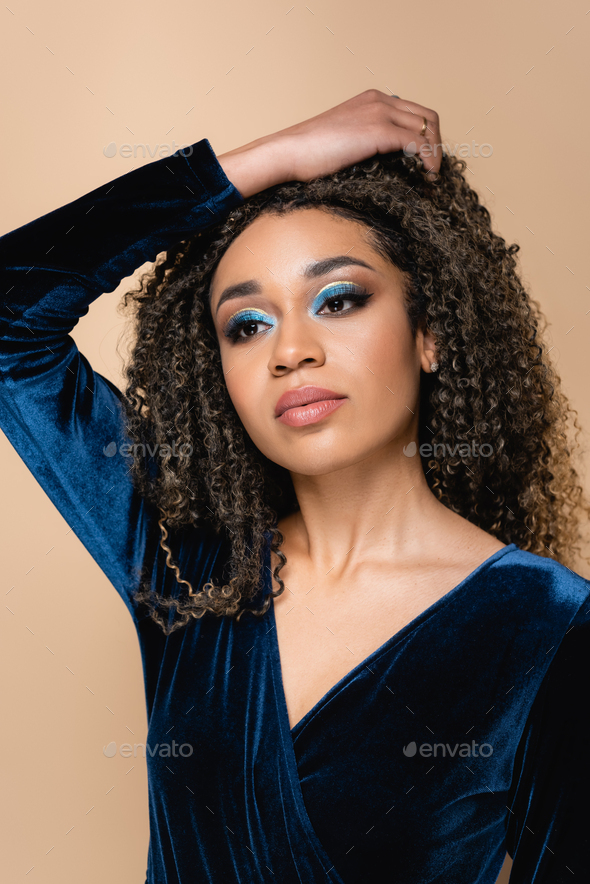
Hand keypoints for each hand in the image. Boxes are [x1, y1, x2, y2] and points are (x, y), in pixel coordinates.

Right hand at [216, 90, 441, 198]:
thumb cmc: (308, 155)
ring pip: (428, 127)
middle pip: (427, 117)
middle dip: (436, 144)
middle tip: (432, 171)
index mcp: (371, 99)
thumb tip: (384, 164)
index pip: (414, 112)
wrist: (288, 152)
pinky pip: (418, 142)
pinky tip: (428, 176)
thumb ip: (365, 142)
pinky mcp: (379, 131)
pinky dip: (429, 159)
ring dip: (436, 153)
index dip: (426, 136)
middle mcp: (379, 100)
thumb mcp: (344, 141)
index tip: (424, 161)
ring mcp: (380, 112)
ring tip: (431, 177)